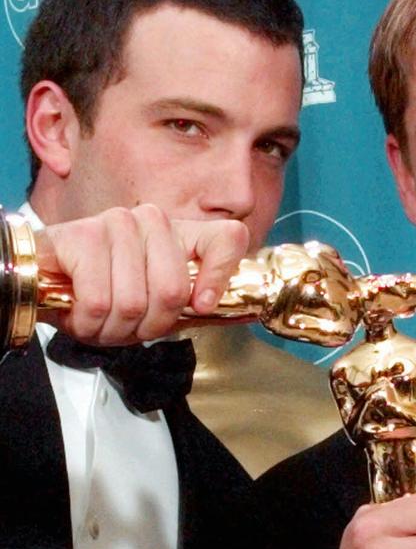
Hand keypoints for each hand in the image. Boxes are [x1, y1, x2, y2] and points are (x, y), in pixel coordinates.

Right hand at [35, 204, 248, 343]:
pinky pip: (101, 301)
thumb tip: (240, 311)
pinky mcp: (84, 236)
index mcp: (179, 234)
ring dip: (114, 328)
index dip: (219, 278)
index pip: (228, 238)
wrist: (42, 281)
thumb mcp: (155, 302)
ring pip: (135, 301)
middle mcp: (152, 220)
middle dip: (147, 325)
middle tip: (126, 325)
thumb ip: (195, 304)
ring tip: (101, 319)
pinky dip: (89, 323)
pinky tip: (81, 313)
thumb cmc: (103, 293)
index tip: (200, 306)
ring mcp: (118, 223)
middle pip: (174, 291)